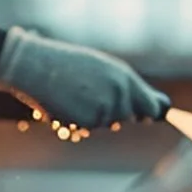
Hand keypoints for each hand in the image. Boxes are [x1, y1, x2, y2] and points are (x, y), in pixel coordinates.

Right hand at [0, 28, 170, 132]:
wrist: (36, 66)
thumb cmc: (68, 64)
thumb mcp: (103, 68)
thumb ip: (127, 87)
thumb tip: (155, 110)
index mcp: (126, 78)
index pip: (154, 107)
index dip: (153, 114)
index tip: (151, 116)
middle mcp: (121, 94)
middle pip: (131, 116)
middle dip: (118, 112)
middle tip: (93, 95)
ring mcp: (106, 109)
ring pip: (109, 122)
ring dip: (96, 114)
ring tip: (77, 94)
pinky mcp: (89, 122)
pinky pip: (90, 127)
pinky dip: (80, 120)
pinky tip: (68, 103)